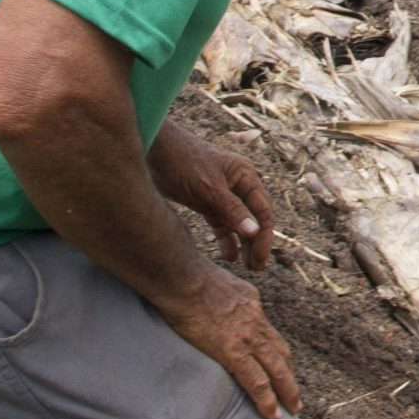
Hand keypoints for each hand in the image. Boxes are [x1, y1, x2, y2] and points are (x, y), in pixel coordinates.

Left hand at [150, 123, 276, 268]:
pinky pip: (222, 223)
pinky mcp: (206, 201)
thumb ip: (232, 211)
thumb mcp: (209, 188)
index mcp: (245, 176)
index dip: (264, 237)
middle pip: (254, 218)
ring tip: (245, 265)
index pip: (263, 211)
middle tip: (255, 268)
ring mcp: (222, 194)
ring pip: (239, 223)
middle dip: (256, 243)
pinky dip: (226, 239)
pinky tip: (228, 256)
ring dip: (244, 243)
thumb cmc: (183, 161)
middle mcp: (238, 185)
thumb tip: (254, 232)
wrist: (153, 150)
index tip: (259, 260)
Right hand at [155, 262, 300, 418]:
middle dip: (289, 376)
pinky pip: (256, 382)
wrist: (183, 279)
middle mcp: (256, 320)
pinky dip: (266, 400)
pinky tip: (271, 414)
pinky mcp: (233, 352)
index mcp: (251, 302)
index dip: (276, 352)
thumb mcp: (219, 279)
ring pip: (277, 370)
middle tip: (295, 396)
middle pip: (281, 353)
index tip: (279, 365)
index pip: (268, 332)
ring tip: (292, 409)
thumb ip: (227, 292)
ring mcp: (247, 337)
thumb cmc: (189, 275)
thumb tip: (226, 298)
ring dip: (287, 392)